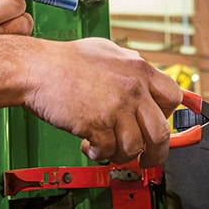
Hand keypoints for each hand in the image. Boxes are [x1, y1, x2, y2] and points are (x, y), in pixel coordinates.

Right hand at [22, 38, 182, 167]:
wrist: (36, 68)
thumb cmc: (64, 60)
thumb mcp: (106, 51)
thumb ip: (128, 65)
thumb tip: (142, 79)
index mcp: (138, 69)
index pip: (172, 97)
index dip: (166, 115)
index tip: (158, 125)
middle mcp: (132, 88)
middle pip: (161, 131)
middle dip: (156, 152)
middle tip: (147, 158)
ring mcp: (116, 107)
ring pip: (135, 147)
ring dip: (122, 155)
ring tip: (108, 149)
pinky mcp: (98, 125)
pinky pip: (109, 151)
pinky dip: (100, 154)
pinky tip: (90, 146)